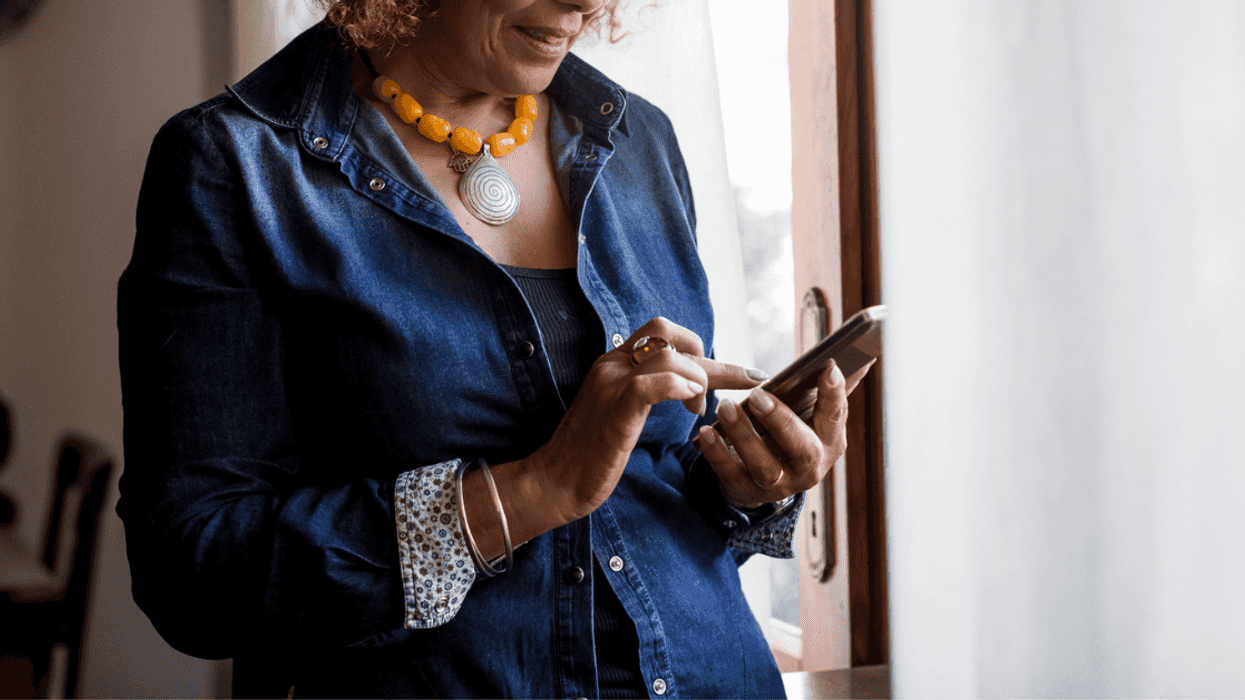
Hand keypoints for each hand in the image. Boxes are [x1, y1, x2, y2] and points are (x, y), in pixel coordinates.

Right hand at [524, 317, 763, 524]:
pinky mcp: (615, 411)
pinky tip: (690, 406)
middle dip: (708, 356)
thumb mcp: (621, 411)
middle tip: (725, 389)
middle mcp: (611, 365)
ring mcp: (611, 385)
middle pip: (667, 332)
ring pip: (667, 354)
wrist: (553, 482)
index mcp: (613, 363)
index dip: (698, 347)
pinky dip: (680, 387)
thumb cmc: (590, 454)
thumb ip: (646, 391)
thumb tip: (686, 385)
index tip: (728, 374)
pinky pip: (651, 384)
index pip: (661, 333)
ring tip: (697, 411)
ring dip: (698, 379)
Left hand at [697, 358, 874, 508]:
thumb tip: (865, 356)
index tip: (828, 367)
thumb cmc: (789, 436)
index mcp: (829, 442)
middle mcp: (809, 467)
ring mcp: (780, 485)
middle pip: (801, 448)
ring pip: (764, 465)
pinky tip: (706, 432)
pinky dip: (717, 453)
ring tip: (726, 406)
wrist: (762, 481)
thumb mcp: (812, 416)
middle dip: (781, 420)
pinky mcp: (748, 493)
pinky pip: (731, 475)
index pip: (836, 417)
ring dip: (743, 435)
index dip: (834, 394)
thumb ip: (833, 390)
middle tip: (757, 395)